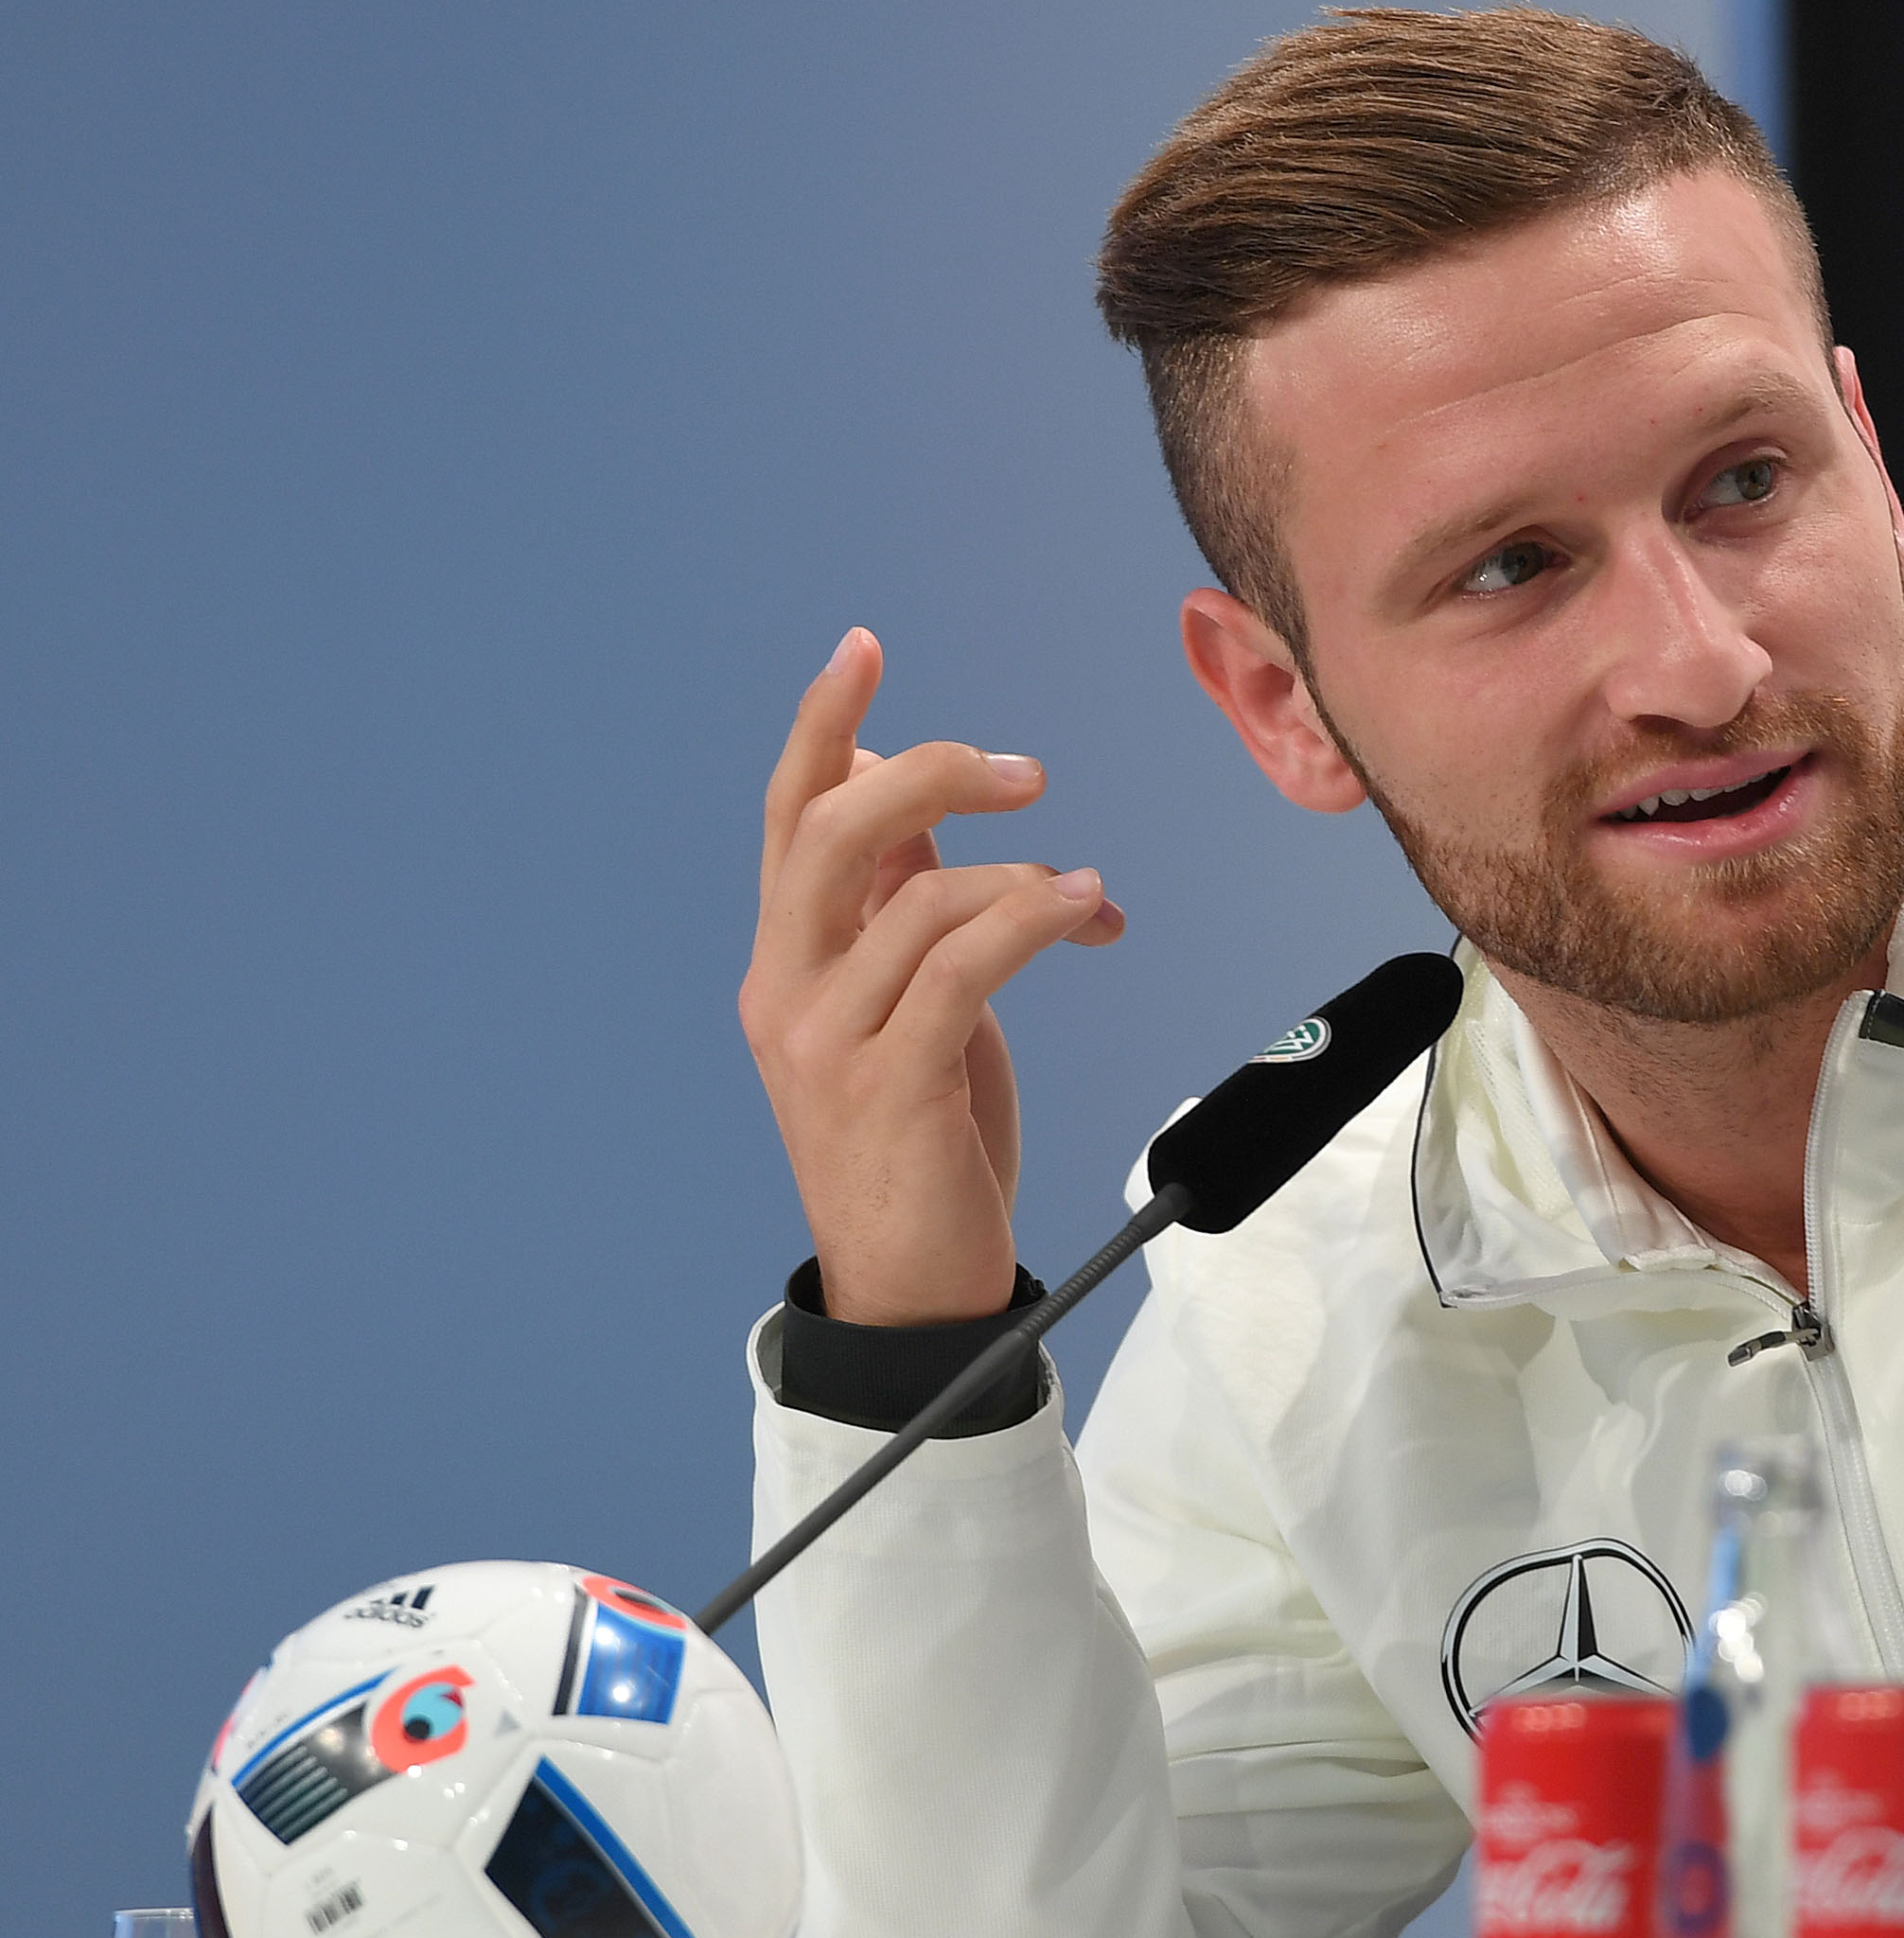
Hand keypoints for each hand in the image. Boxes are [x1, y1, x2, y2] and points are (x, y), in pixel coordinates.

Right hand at [740, 629, 1123, 1323]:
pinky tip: (1085, 912)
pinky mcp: (891, 1086)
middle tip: (1022, 775)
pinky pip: (962, 968)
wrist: (909, 1286)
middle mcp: (786, 990)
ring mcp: (828, 1042)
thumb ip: (903, 913)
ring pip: (916, 899)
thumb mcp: (904, 1009)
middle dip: (929, 775)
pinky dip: (1032, 920)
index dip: (823, 726)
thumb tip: (922, 813)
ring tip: (1084, 895)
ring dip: (1019, 875)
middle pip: (832, 831)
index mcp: (785, 962)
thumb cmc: (920, 1143)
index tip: (863, 650)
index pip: (788, 817)